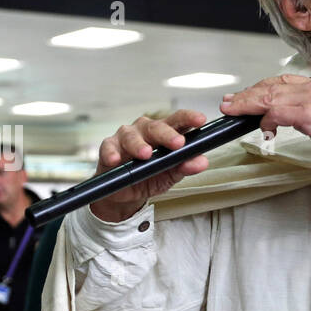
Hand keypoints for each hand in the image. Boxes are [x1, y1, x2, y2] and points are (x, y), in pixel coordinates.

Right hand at [89, 109, 210, 222]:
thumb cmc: (149, 176)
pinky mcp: (109, 147)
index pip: (178, 120)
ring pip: (131, 135)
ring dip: (139, 144)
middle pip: (156, 127)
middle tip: (178, 143)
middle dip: (167, 134)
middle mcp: (145, 130)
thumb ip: (185, 166)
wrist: (125, 192)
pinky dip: (112, 153)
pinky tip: (116, 160)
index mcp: (164, 133)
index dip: (189, 118)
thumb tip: (202, 162)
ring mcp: (126, 137)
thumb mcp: (170, 174)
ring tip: (146, 154)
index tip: (200, 120)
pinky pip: (109, 147)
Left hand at [219, 75, 310, 165]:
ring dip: (248, 103)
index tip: (244, 96)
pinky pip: (280, 112)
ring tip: (232, 110)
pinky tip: (264, 127)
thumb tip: (284, 118)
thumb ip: (307, 112)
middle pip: (272, 85)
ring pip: (271, 95)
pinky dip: (267, 119)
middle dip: (247, 94)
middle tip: (229, 102)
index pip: (282, 81)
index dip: (259, 88)